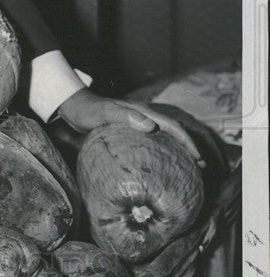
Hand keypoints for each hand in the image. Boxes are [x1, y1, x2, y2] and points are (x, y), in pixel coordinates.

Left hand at [57, 88, 204, 164]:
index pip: (172, 126)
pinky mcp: (132, 130)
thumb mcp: (104, 113)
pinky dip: (165, 151)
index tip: (198, 157)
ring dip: (180, 150)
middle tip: (202, 167)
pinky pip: (155, 141)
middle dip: (190, 146)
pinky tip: (164, 165)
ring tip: (190, 168)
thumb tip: (151, 126)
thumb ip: (125, 116)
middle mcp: (145, 117)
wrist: (75, 108)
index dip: (187, 142)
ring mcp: (139, 123)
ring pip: (166, 136)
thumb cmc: (89, 111)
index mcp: (143, 112)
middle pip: (174, 130)